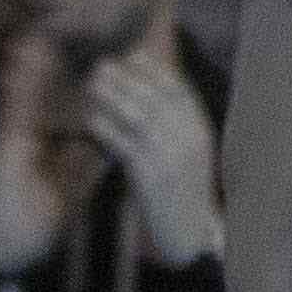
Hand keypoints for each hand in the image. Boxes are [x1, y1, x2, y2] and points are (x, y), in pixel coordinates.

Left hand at [75, 40, 224, 267]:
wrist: (189, 236)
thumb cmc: (182, 194)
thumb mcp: (187, 155)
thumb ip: (174, 126)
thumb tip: (150, 93)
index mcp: (201, 133)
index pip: (179, 91)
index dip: (155, 70)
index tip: (133, 55)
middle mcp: (189, 141)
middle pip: (157, 98)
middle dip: (129, 77)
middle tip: (103, 64)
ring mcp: (172, 159)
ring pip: (140, 116)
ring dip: (114, 95)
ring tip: (93, 82)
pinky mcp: (152, 178)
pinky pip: (126, 146)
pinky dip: (107, 128)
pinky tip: (91, 118)